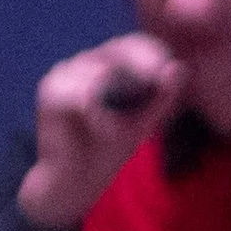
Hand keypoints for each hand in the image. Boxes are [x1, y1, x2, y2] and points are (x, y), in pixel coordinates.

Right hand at [16, 35, 184, 230]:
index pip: (131, 46)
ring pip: (103, 72)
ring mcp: (64, 74)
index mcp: (103, 65)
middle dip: (140, 64)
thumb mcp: (140, 123)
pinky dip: (100, 116)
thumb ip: (160, 99)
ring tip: (124, 128)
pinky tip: (107, 134)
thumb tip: (179, 68)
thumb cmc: (105, 151)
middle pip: (117, 51)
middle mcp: (82, 64)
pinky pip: (85, 95)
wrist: (72, 184)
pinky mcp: (51, 93)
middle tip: (160, 77)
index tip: (168, 69)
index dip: (151, 53)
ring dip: (120, 99)